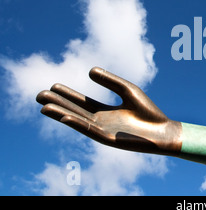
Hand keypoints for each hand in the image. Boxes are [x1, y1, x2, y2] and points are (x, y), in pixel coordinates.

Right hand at [36, 67, 180, 154]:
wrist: (162, 130)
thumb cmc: (148, 111)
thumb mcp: (127, 90)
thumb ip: (109, 81)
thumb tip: (89, 70)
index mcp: (105, 112)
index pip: (82, 103)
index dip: (68, 95)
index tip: (53, 86)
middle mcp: (101, 122)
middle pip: (75, 111)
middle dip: (58, 103)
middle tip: (39, 95)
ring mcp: (103, 131)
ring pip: (77, 121)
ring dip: (60, 114)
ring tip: (43, 106)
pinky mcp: (108, 139)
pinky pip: (89, 130)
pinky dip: (76, 123)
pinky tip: (64, 117)